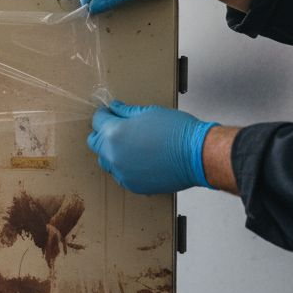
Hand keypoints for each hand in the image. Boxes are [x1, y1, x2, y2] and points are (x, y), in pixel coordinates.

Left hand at [87, 101, 216, 194]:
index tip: (109, 113)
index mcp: (114, 134)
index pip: (97, 121)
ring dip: (112, 151)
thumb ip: (126, 112)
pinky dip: (124, 166)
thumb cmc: (178, 132)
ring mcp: (121, 172)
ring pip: (106, 160)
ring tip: (130, 145)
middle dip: (103, 133)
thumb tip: (115, 108)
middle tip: (117, 128)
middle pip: (95, 142)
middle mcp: (113, 155)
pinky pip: (119, 174)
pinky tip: (139, 159)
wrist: (198, 156)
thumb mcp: (149, 112)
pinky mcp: (132, 185)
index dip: (104, 114)